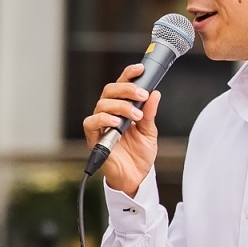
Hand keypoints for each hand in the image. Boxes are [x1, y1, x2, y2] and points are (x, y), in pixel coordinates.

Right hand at [82, 63, 160, 195]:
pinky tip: (117, 123)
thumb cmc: (139, 155)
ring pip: (102, 104)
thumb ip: (150, 112)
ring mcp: (100, 125)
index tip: (140, 69)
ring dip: (121, 106)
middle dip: (126, 89)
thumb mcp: (150, 131)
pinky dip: (104, 119)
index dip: (128, 74)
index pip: (121, 85)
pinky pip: (92, 122)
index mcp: (122, 109)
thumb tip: (155, 93)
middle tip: (142, 95)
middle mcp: (109, 114)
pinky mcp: (94, 138)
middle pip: (109, 90)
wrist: (136, 177)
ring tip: (136, 116)